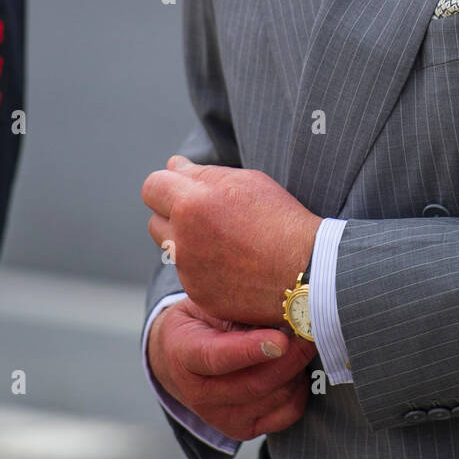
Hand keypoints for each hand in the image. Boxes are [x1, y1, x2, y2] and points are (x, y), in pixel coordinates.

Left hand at [142, 155, 321, 326]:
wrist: (305, 270)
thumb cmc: (279, 219)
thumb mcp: (246, 181)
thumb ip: (201, 173)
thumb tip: (172, 166)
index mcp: (192, 203)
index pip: (153, 186)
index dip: (167, 184)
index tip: (183, 187)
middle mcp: (183, 238)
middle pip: (154, 220)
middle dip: (173, 214)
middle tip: (205, 214)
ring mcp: (189, 270)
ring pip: (170, 248)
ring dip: (186, 240)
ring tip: (223, 239)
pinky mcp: (198, 293)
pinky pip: (189, 273)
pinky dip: (203, 266)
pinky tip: (233, 263)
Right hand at [148, 296, 315, 441]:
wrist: (175, 359)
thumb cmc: (198, 321)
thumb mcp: (207, 303)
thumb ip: (237, 307)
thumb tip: (283, 306)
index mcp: (182, 354)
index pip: (217, 357)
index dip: (250, 350)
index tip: (281, 339)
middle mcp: (198, 395)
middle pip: (254, 383)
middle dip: (290, 357)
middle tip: (312, 330)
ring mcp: (220, 417)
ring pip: (274, 397)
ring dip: (297, 369)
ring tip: (304, 341)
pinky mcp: (242, 430)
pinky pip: (285, 413)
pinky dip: (299, 389)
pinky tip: (297, 367)